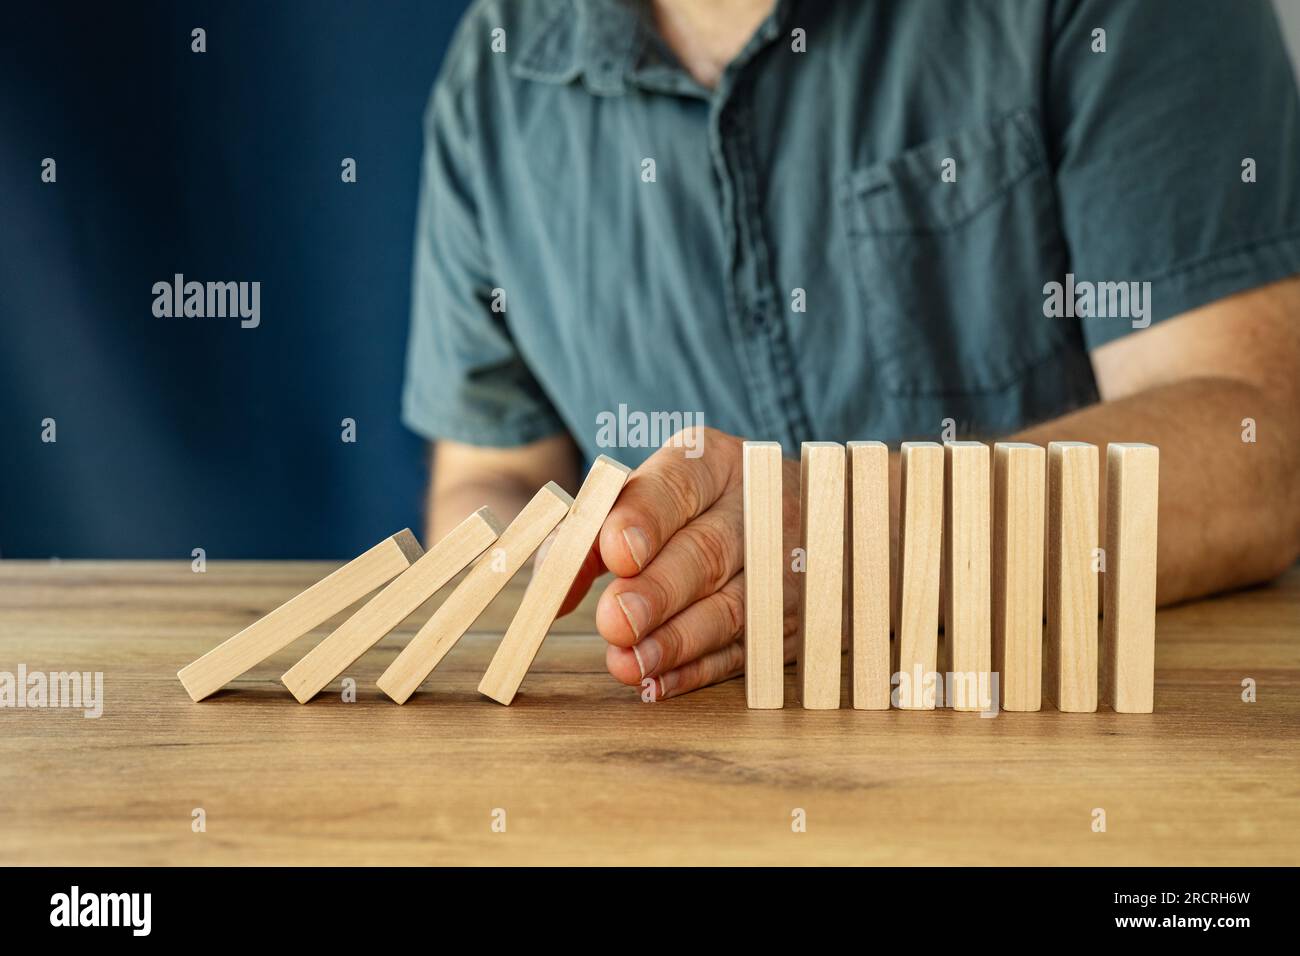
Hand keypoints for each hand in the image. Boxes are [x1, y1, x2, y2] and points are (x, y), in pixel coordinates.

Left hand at [588, 428, 800, 698]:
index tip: (616, 553)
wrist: (779, 518)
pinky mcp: (788, 619)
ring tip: (628, 662)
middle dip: (659, 590)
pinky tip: (656, 682)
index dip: (647, 520)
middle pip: (711, 551)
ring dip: (677, 640)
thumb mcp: (645, 498)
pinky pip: (746, 650)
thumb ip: (591, 534)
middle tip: (615, 619)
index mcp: (715, 463)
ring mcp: (783, 565)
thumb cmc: (688, 509)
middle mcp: (759, 507)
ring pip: (734, 606)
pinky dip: (698, 670)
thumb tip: (551, 586)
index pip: (679, 484)